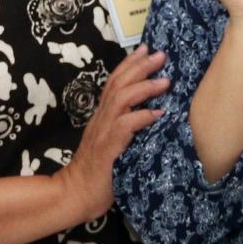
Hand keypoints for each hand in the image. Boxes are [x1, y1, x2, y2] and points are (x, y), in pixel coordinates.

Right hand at [60, 47, 167, 224]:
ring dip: (144, 87)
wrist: (77, 194)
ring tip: (165, 81)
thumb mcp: (114, 143)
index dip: (129, 64)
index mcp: (102, 116)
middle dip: (140, 66)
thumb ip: (126, 128)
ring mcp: (103, 132)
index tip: (146, 49)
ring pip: (121, 99)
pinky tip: (158, 114)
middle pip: (118, 83)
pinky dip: (142, 117)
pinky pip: (124, 126)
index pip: (114, 82)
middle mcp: (101, 119)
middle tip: (161, 54)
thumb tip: (153, 114)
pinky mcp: (107, 148)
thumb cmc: (99, 172)